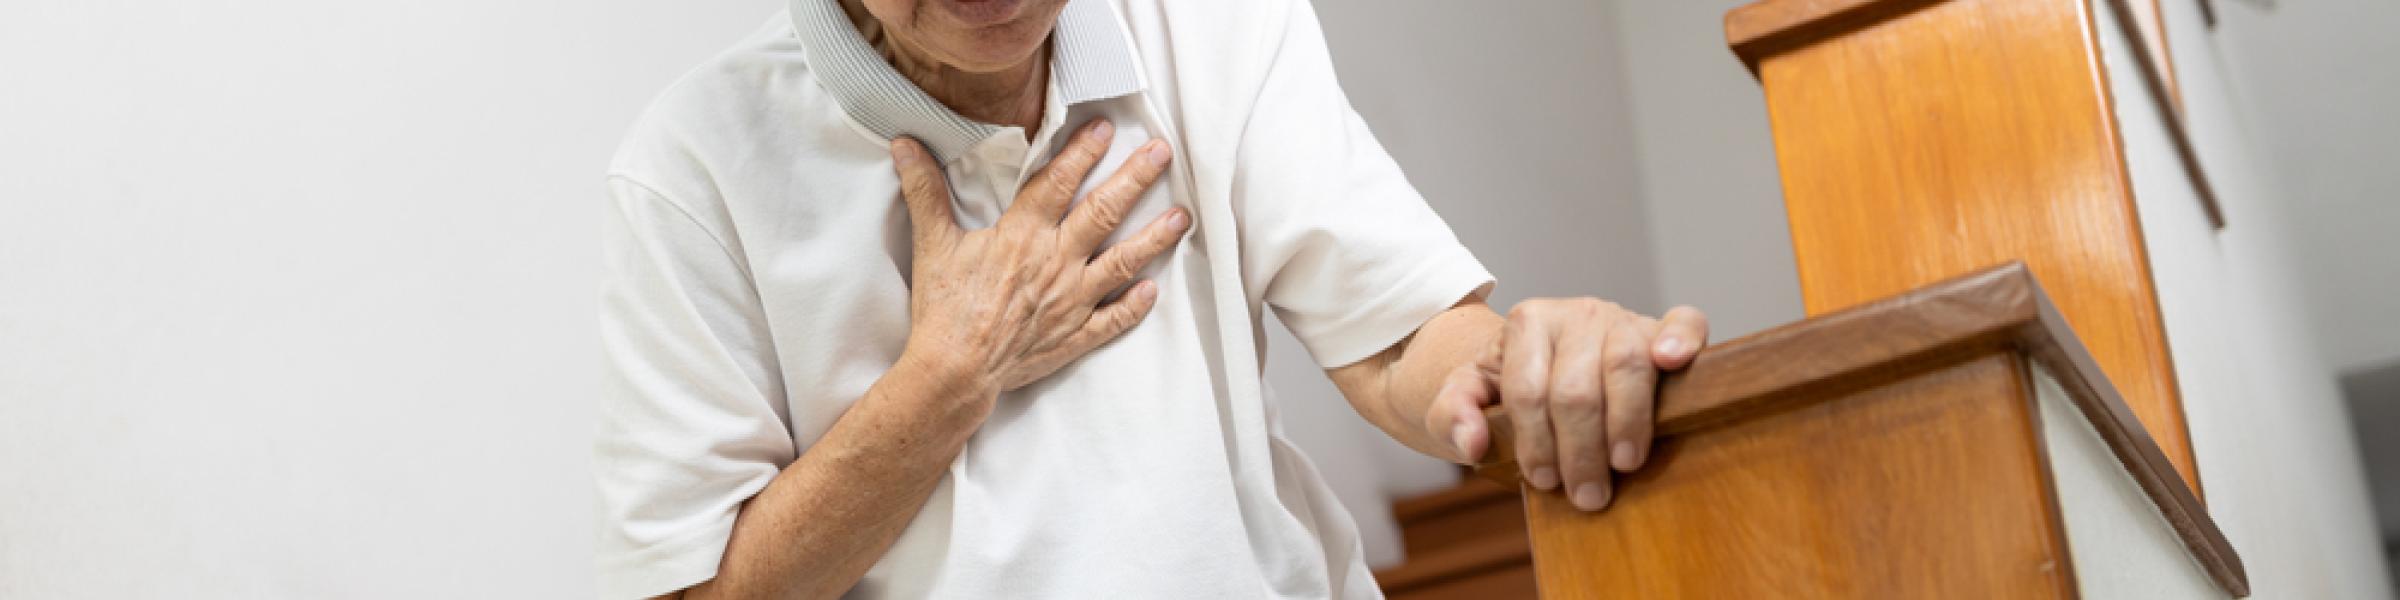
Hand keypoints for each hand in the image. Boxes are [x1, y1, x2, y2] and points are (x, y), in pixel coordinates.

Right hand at [892, 119, 1187, 400]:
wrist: (955, 370)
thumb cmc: (945, 307)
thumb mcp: (933, 244)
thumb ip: (925, 191)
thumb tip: (905, 145)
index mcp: (1023, 235)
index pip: (1059, 182)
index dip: (1083, 152)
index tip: (1106, 128)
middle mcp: (1056, 262)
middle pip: (1104, 212)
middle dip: (1135, 179)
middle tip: (1163, 154)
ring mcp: (1072, 300)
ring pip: (1123, 262)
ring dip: (1154, 238)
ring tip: (1182, 217)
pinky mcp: (1076, 336)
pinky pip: (1114, 319)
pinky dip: (1135, 305)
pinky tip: (1153, 290)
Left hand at [1427, 300, 1707, 511]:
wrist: (1540, 364)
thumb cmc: (1504, 389)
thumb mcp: (1464, 397)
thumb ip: (1453, 414)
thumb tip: (1473, 442)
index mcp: (1526, 324)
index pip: (1529, 390)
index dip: (1536, 443)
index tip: (1543, 482)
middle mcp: (1576, 313)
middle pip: (1577, 389)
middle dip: (1580, 450)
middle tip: (1586, 494)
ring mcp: (1622, 318)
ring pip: (1627, 365)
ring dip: (1626, 422)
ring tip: (1624, 464)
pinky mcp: (1659, 328)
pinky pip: (1683, 321)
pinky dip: (1682, 339)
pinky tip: (1674, 362)